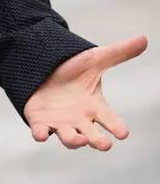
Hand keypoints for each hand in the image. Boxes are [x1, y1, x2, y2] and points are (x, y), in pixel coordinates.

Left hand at [23, 34, 147, 150]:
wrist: (43, 69)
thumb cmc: (72, 70)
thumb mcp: (95, 59)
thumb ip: (119, 53)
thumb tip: (144, 39)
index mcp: (95, 106)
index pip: (110, 119)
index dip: (117, 127)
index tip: (123, 133)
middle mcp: (80, 119)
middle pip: (91, 135)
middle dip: (98, 141)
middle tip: (105, 145)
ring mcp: (60, 123)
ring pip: (69, 138)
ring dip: (74, 141)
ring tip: (80, 140)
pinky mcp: (40, 122)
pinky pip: (40, 132)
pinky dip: (40, 134)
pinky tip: (40, 134)